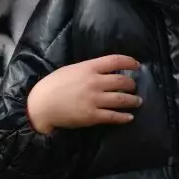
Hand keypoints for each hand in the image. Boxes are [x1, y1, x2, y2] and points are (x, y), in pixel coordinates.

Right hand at [27, 55, 142, 132]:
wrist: (41, 105)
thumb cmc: (53, 85)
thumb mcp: (71, 70)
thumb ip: (88, 69)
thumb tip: (104, 71)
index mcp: (89, 67)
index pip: (115, 60)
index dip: (129, 62)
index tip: (137, 65)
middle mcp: (94, 82)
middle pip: (122, 81)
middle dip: (132, 85)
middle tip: (134, 88)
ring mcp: (94, 100)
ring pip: (122, 99)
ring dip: (133, 100)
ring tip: (137, 102)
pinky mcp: (92, 116)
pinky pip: (114, 116)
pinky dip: (124, 117)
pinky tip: (129, 117)